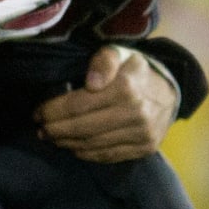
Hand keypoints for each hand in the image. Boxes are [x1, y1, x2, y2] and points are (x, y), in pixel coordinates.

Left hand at [34, 45, 175, 162]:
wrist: (171, 90)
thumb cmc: (134, 69)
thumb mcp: (119, 53)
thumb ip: (103, 61)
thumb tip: (91, 83)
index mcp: (125, 88)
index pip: (77, 105)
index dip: (52, 111)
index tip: (37, 113)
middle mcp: (135, 113)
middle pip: (82, 128)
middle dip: (55, 130)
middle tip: (41, 129)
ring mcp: (142, 134)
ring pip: (94, 145)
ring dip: (68, 144)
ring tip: (53, 138)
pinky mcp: (145, 148)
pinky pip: (109, 156)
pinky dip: (88, 154)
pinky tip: (75, 148)